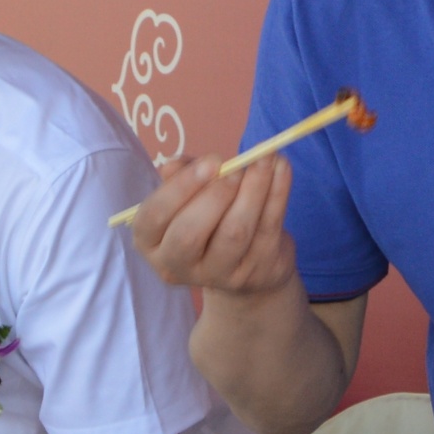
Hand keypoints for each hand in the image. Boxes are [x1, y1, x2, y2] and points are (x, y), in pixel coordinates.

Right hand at [127, 151, 304, 298]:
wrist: (247, 266)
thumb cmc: (207, 219)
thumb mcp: (187, 197)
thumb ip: (179, 177)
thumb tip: (176, 164)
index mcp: (151, 242)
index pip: (154, 216)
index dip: (181, 186)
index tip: (211, 161)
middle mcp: (178, 265)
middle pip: (189, 233)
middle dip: (215, 194)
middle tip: (236, 167)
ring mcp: (219, 275)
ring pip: (234, 233)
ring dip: (252, 189)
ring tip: (264, 158)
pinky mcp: (256, 273)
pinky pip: (267, 229)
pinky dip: (277, 194)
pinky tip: (282, 168)